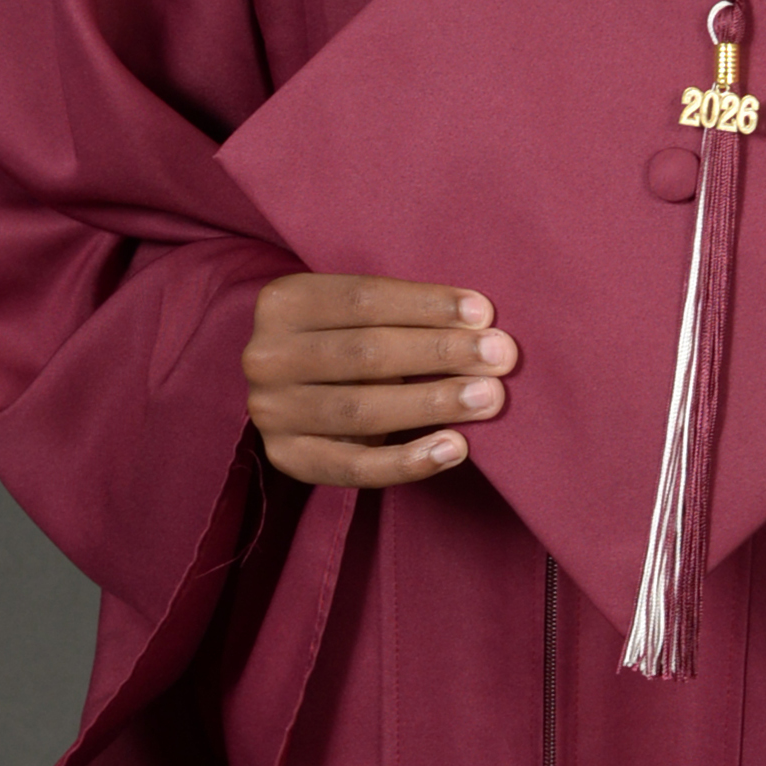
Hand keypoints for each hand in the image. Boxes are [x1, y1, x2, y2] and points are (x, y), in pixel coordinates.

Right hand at [244, 274, 518, 486]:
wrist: (291, 388)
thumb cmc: (345, 337)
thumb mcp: (357, 313)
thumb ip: (406, 315)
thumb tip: (483, 327)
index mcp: (282, 302)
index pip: (364, 299)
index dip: (427, 305)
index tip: (483, 312)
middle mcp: (266, 356)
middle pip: (366, 353)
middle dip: (441, 352)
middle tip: (500, 356)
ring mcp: (271, 411)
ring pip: (363, 409)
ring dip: (433, 403)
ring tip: (489, 398)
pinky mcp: (287, 458)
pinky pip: (354, 467)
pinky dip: (409, 460)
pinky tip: (455, 448)